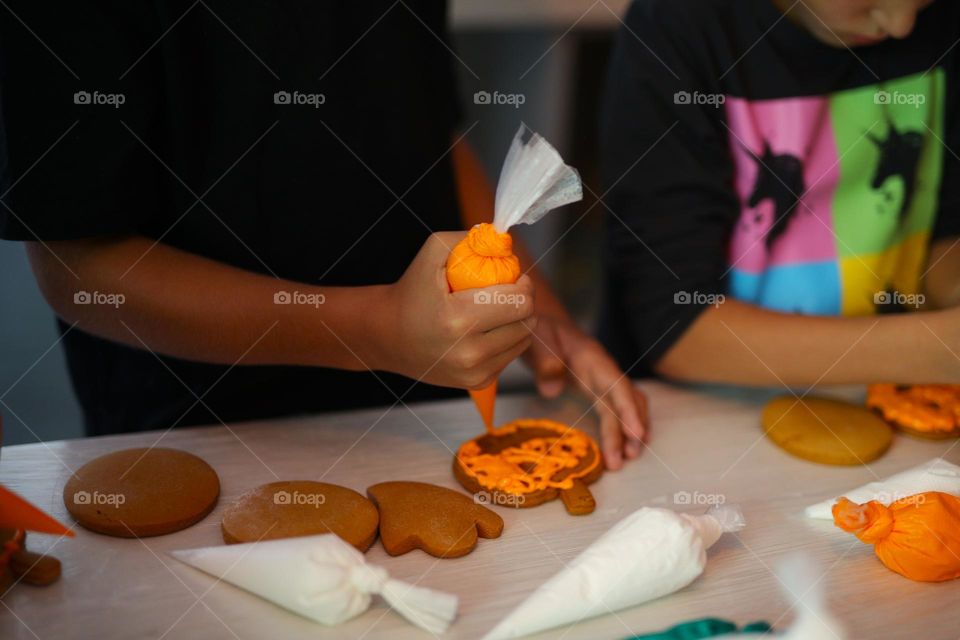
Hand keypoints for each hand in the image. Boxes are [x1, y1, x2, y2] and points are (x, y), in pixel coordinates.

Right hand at [382, 232, 535, 388]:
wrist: (389, 335)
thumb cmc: (412, 292)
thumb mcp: (431, 253)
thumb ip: (467, 239)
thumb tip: (503, 239)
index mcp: (458, 319)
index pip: (518, 303)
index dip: (524, 287)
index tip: (517, 279)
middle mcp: (468, 351)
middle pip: (526, 322)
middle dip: (524, 302)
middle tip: (510, 292)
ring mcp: (474, 371)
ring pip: (524, 340)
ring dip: (519, 321)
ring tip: (499, 310)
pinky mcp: (478, 382)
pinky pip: (511, 356)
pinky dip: (507, 339)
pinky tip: (489, 329)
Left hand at [523, 315, 647, 469]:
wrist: (541, 325)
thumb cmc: (539, 332)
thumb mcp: (535, 339)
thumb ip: (544, 362)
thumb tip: (552, 390)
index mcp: (591, 357)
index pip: (616, 384)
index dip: (628, 409)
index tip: (635, 433)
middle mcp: (603, 369)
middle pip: (624, 400)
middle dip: (629, 429)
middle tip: (628, 458)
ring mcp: (602, 379)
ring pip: (625, 405)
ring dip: (630, 431)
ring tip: (629, 457)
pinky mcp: (596, 388)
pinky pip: (615, 408)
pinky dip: (624, 425)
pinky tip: (628, 444)